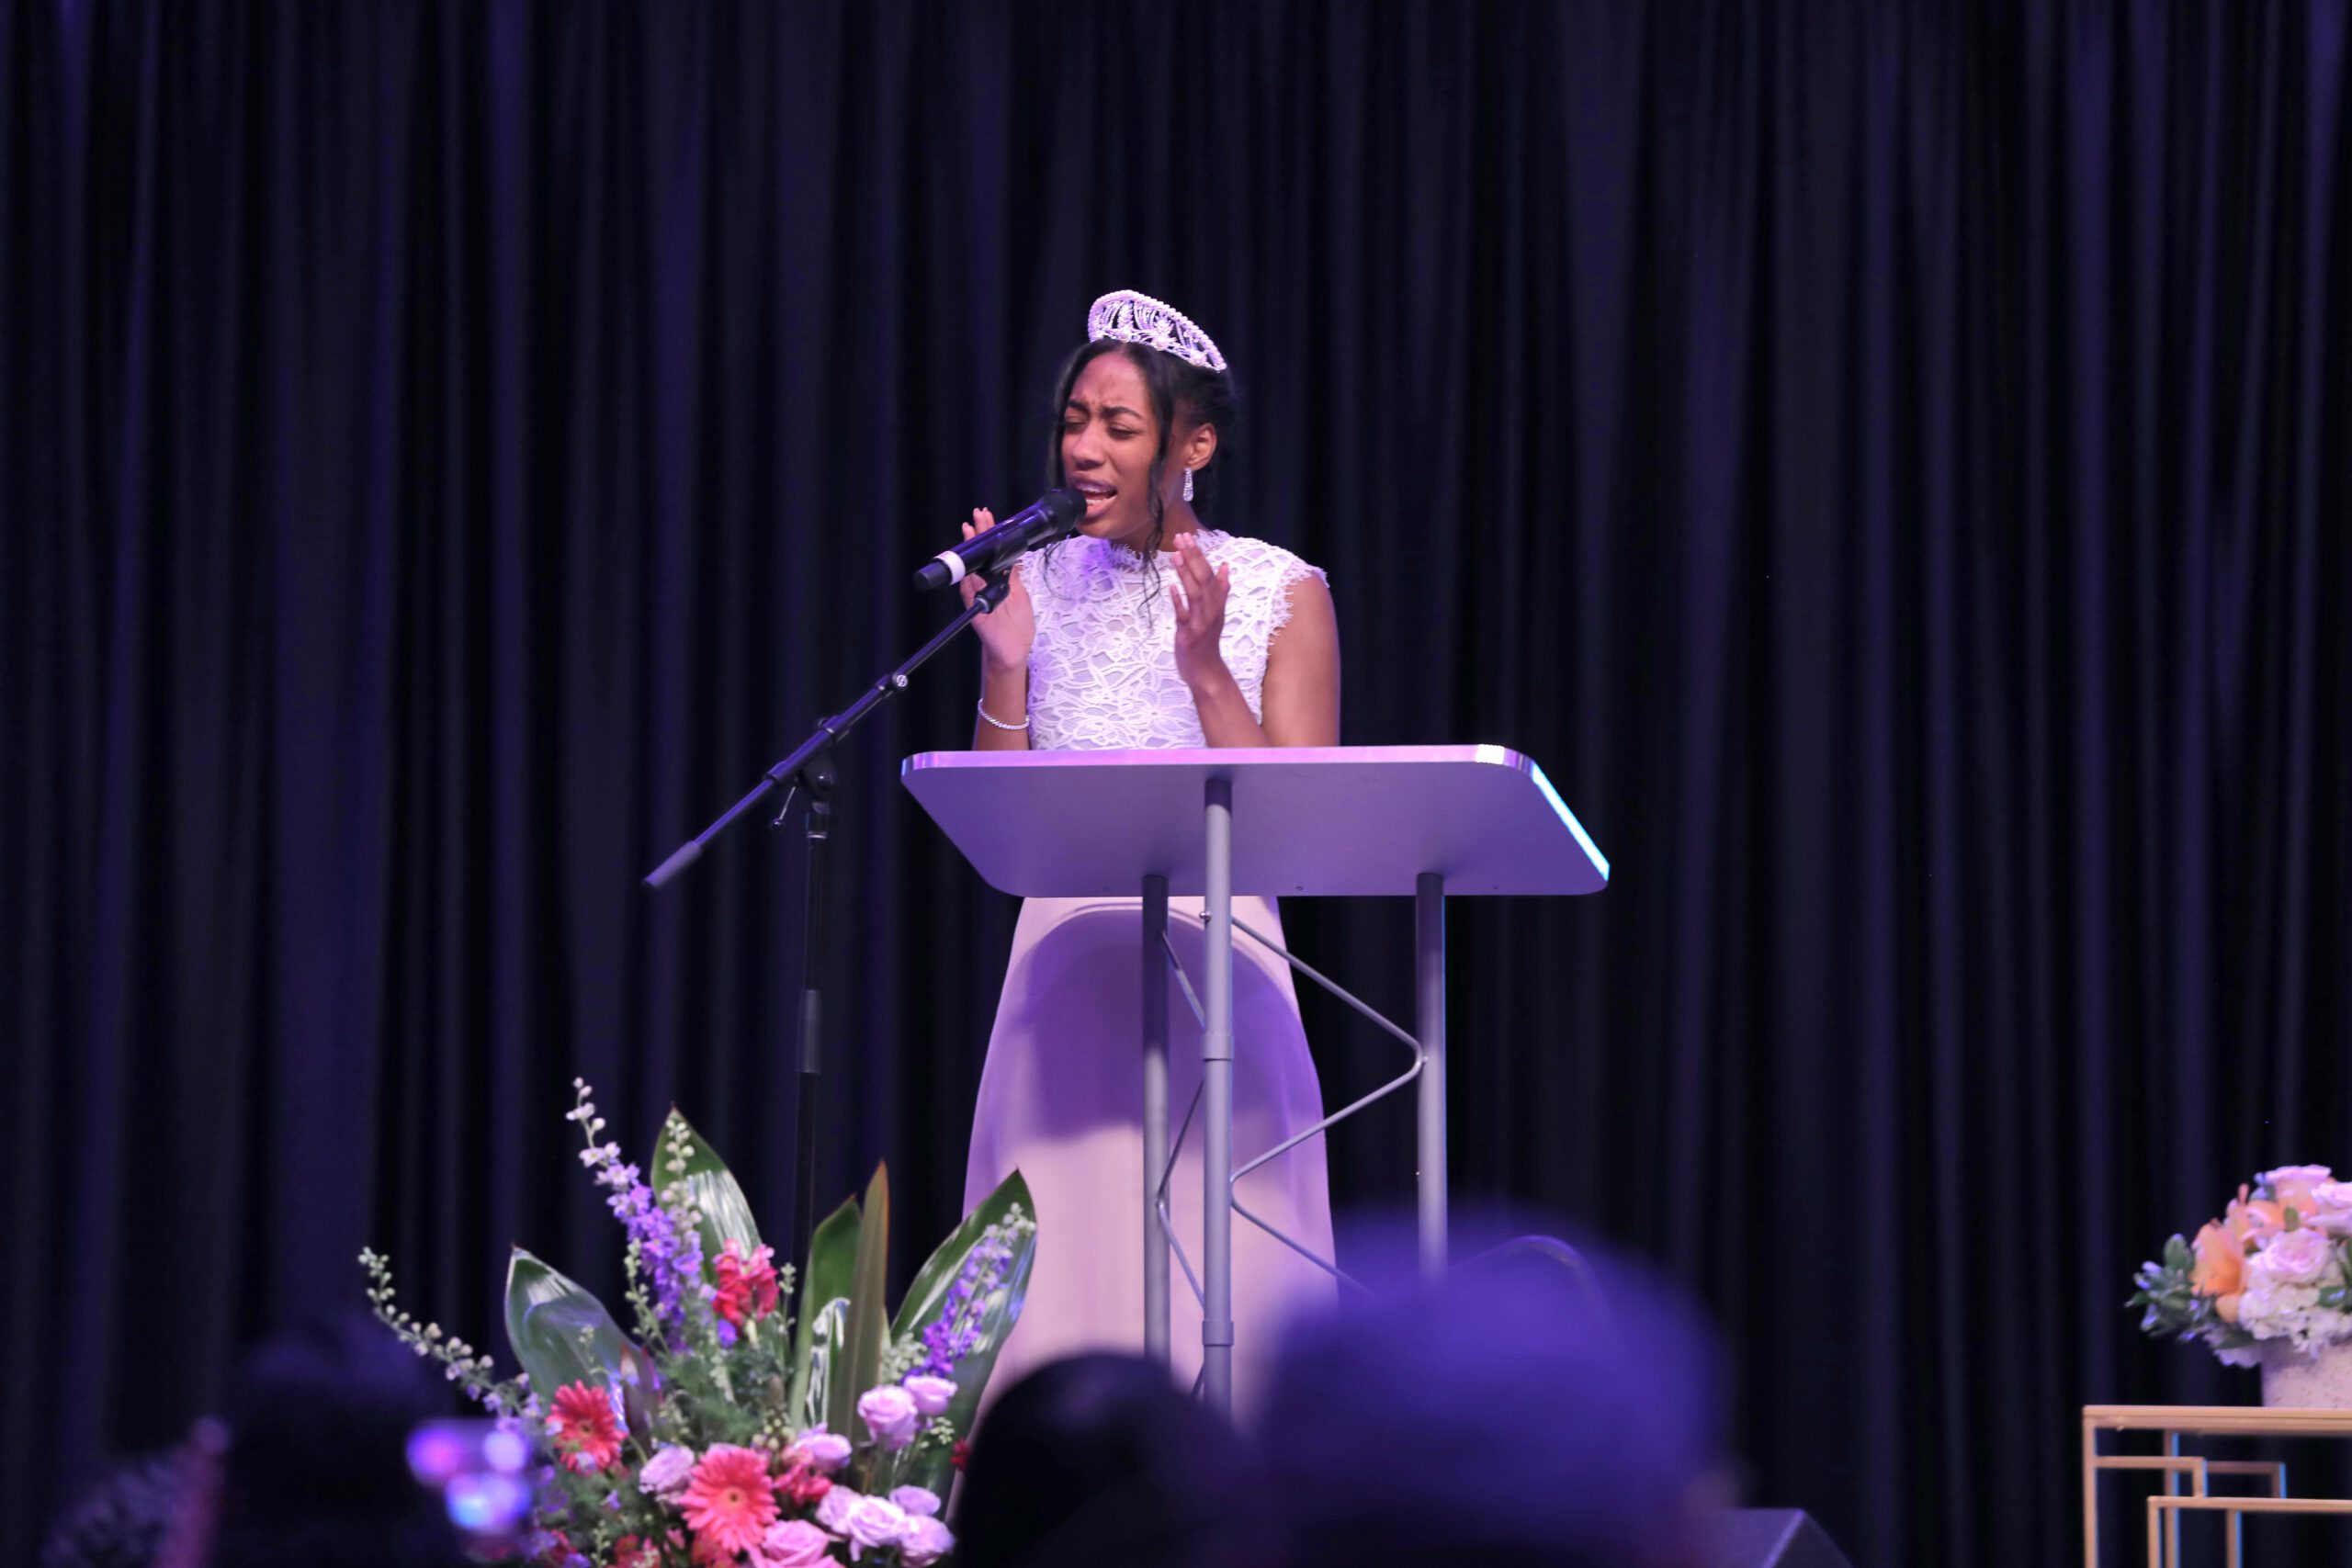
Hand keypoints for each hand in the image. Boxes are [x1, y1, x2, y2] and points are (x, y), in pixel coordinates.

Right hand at [960, 507, 1034, 671]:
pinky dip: (967, 578)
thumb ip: (1013, 578)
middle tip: (977, 516)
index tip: (988, 519)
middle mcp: (986, 585)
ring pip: (971, 569)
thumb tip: (1012, 558)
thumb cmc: (1018, 627)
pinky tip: (968, 563)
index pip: (993, 554)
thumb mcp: (1020, 596)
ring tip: (969, 531)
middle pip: (980, 556)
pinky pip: (968, 592)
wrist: (1014, 651)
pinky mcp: (975, 609)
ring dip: (970, 551)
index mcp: (999, 580)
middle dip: (978, 535)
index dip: (990, 536)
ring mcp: (979, 596)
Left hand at [1169, 532, 1231, 690]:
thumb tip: (1225, 567)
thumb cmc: (1207, 640)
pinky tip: (1171, 586)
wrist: (1206, 671)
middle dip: (1193, 557)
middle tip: (1182, 537)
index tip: (1191, 536)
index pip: (1210, 573)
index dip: (1200, 555)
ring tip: (1177, 554)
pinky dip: (1178, 600)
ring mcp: (1200, 623)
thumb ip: (1220, 590)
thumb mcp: (1217, 613)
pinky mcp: (1188, 635)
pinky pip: (1183, 615)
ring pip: (1195, 594)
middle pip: (1203, 579)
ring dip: (1186, 573)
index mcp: (1217, 604)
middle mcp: (1211, 611)